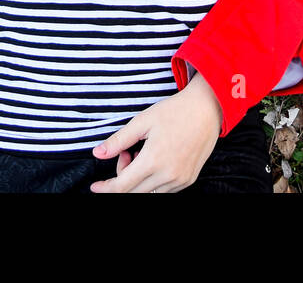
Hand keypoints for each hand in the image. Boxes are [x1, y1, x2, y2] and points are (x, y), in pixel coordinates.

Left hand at [88, 72, 223, 192]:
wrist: (207, 109)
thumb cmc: (174, 111)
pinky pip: (164, 190)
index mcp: (153, 160)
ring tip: (142, 154)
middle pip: (134, 192)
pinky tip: (154, 161)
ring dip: (138, 180)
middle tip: (127, 152)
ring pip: (149, 193)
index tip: (95, 187)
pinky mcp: (189, 180)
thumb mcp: (142, 121)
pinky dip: (152, 181)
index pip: (122, 187)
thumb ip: (118, 141)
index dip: (106, 188)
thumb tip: (97, 153)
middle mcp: (168, 175)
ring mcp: (180, 180)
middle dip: (122, 177)